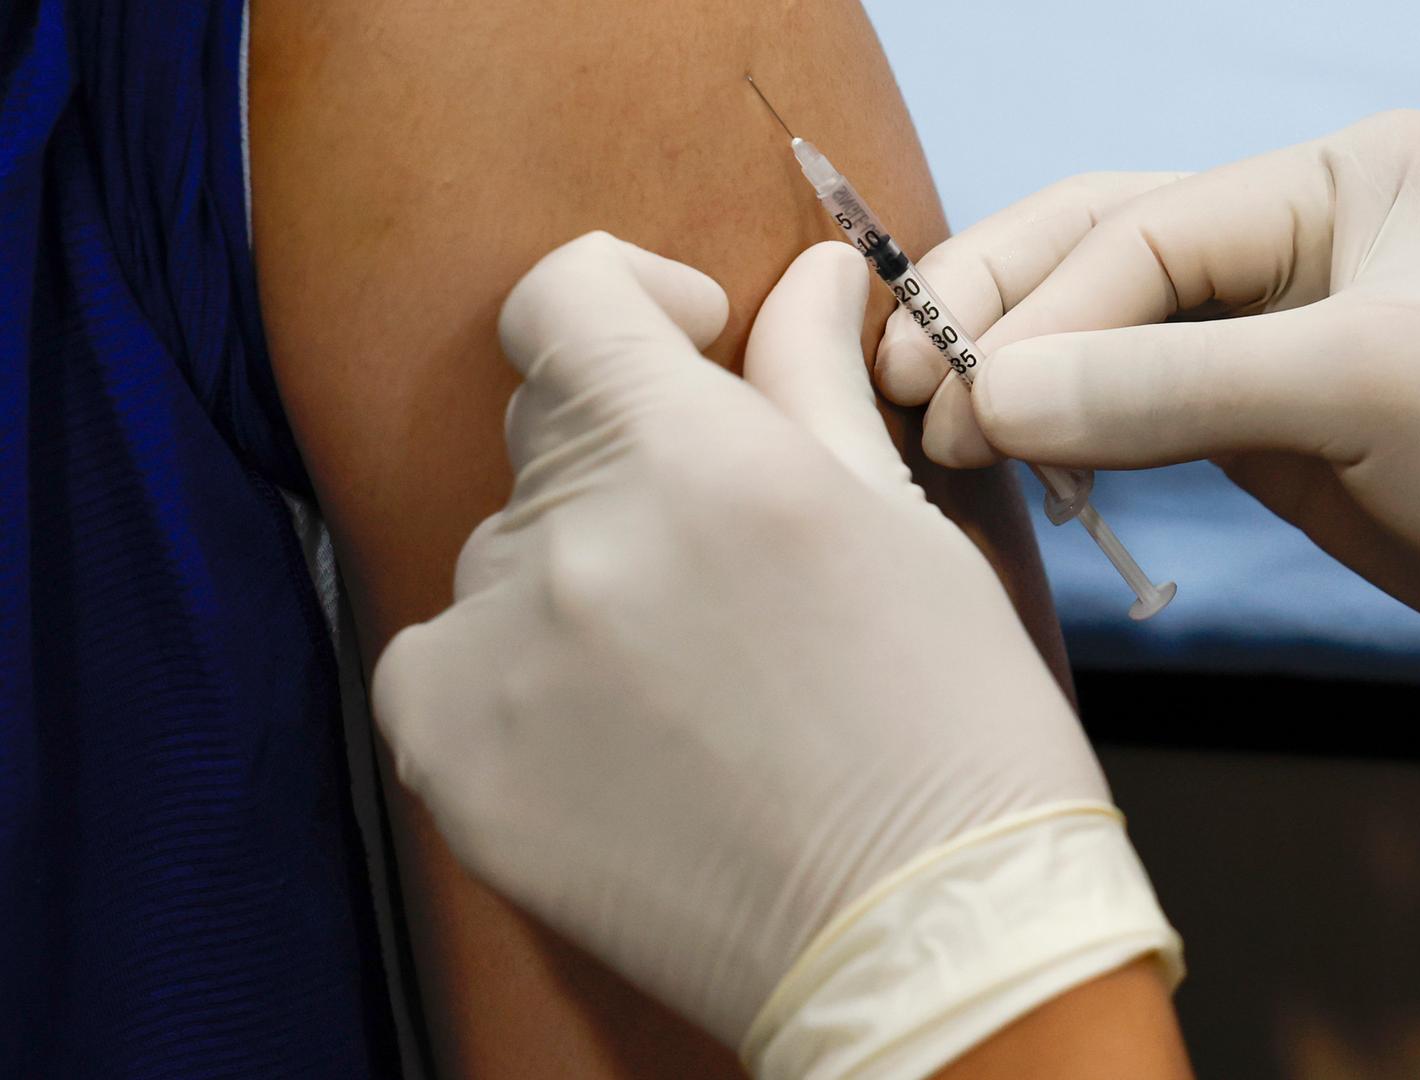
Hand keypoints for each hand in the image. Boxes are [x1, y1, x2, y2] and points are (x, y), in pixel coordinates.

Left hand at [371, 234, 1178, 1075]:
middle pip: (544, 432)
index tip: (680, 341)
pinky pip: (436, 661)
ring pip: (500, 557)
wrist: (920, 934)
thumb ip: (813, 385)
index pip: (565, 298)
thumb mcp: (899, 528)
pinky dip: (503, 676)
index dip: (624, 296)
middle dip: (626, 460)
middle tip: (723, 559)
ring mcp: (498, 659)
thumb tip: (809, 277)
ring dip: (574, 580)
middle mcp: (576, 543)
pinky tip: (606, 734)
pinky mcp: (453, 761)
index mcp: (699, 459)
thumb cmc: (949, 729)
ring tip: (683, 679)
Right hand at [877, 111, 1419, 727]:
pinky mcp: (1275, 416)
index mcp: (1334, 178)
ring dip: (1025, 373)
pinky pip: (1147, 405)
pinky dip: (1075, 427)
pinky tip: (1012, 450)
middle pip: (1105, 253)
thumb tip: (991, 397)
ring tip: (929, 425)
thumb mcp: (1362, 390)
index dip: (1038, 312)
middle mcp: (1298, 235)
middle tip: (901, 388)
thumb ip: (1172, 388)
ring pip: (1114, 329)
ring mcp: (1281, 327)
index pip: (1142, 233)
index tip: (954, 394)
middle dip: (1001, 315)